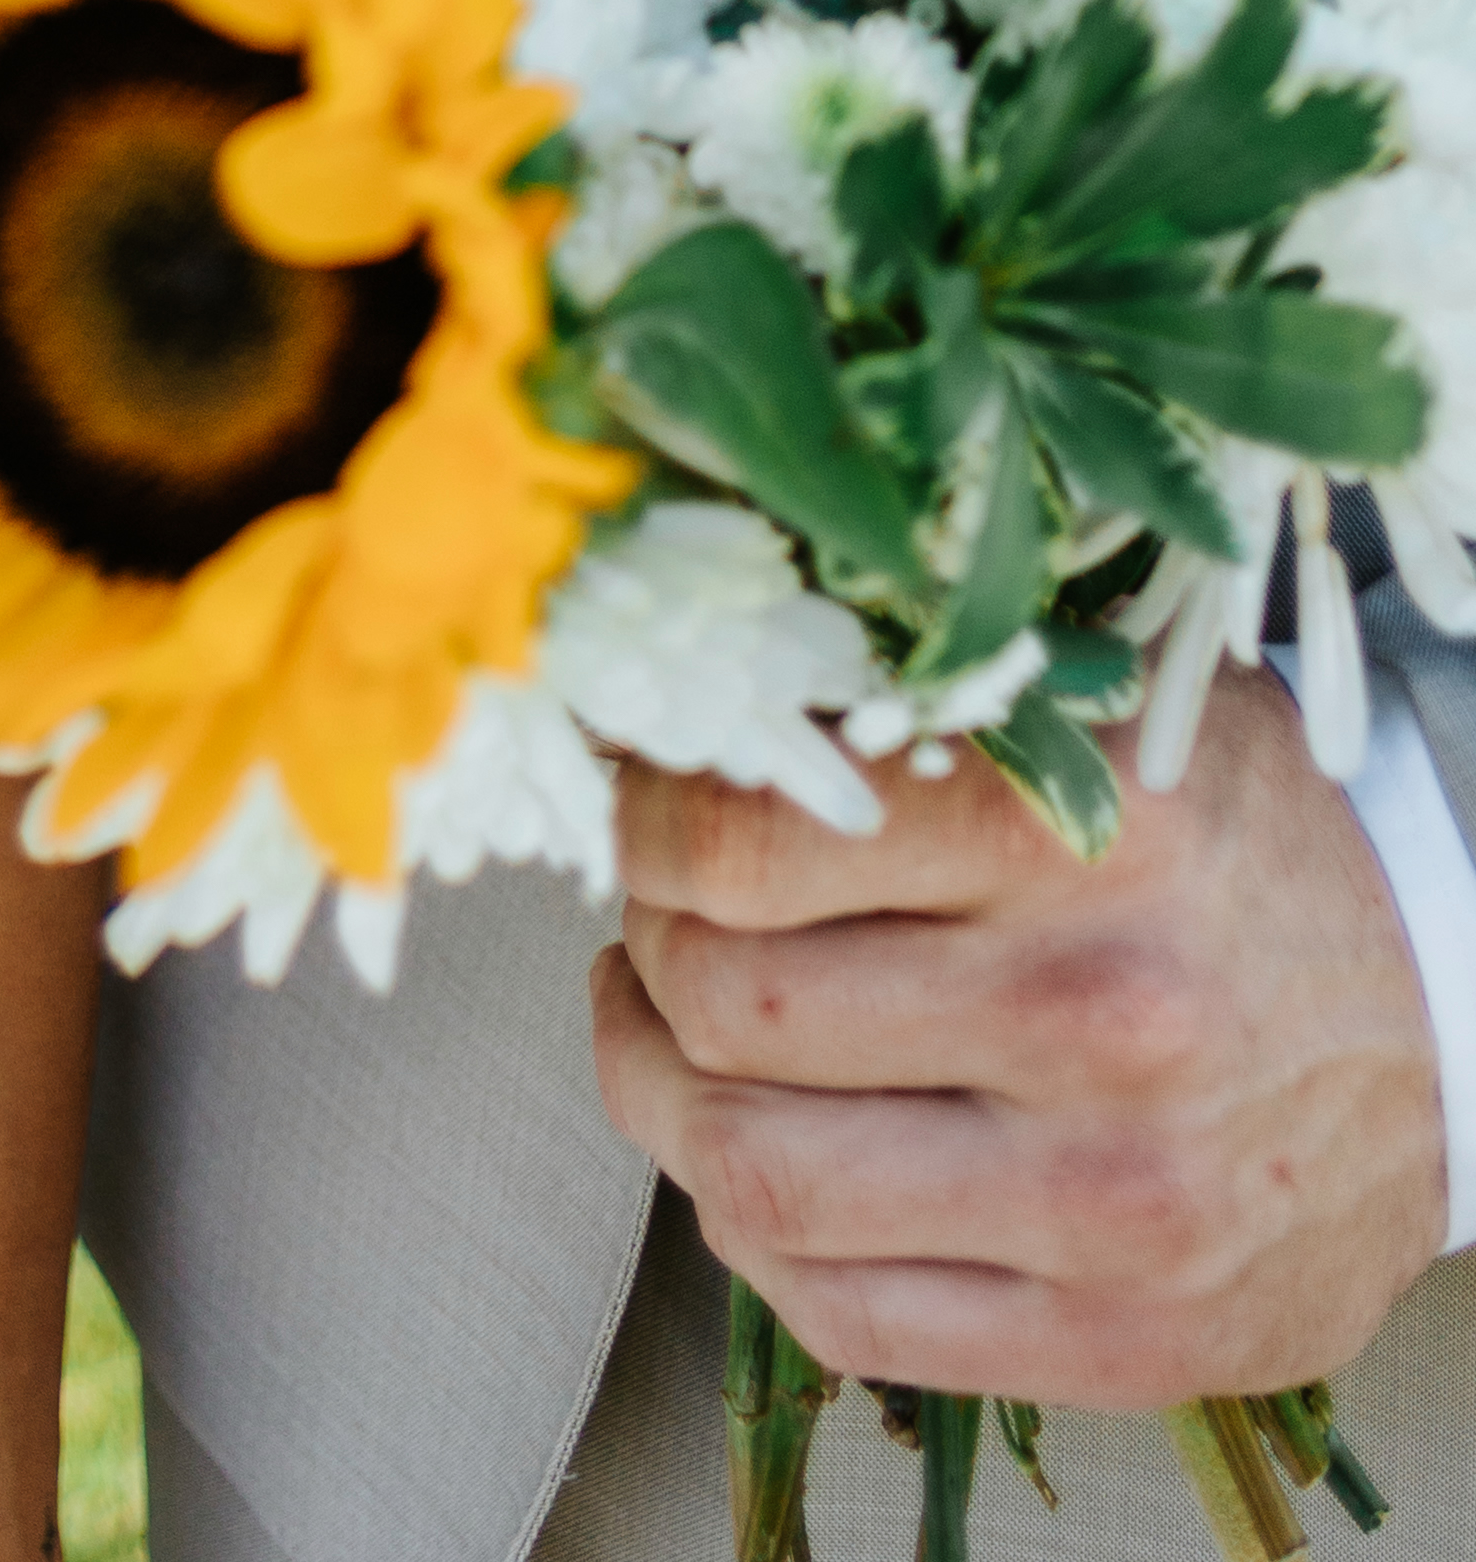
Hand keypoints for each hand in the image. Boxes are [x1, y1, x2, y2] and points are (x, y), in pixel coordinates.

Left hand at [593, 663, 1445, 1410]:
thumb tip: (672, 699)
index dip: (644, 816)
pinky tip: (761, 1151)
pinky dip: (751, 1236)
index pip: (740, 837)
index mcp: (1082, 828)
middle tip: (659, 910)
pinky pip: (842, 1315)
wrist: (1447, 1023)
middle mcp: (1099, 1017)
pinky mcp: (1123, 1341)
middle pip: (723, 1004)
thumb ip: (898, 703)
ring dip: (661, 1093)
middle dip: (646, 947)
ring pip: (751, 1173)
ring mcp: (1111, 1202)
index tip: (648, 796)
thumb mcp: (1093, 710)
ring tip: (674, 1028)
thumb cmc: (1233, 843)